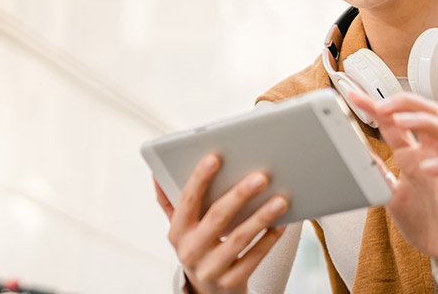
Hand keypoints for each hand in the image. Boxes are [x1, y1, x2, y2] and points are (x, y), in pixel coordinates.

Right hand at [153, 154, 288, 293]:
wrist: (208, 293)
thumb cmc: (197, 248)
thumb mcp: (180, 229)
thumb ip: (169, 202)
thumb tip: (156, 174)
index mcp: (177, 232)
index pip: (186, 200)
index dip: (199, 178)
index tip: (215, 158)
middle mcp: (190, 251)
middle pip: (217, 217)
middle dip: (240, 194)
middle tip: (261, 177)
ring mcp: (211, 269)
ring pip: (239, 238)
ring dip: (262, 217)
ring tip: (280, 200)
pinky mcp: (231, 282)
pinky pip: (254, 258)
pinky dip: (269, 240)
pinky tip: (281, 224)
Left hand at [349, 91, 437, 270]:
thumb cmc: (423, 220)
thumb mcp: (390, 194)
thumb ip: (377, 173)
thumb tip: (355, 154)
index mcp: (412, 155)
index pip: (395, 122)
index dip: (374, 106)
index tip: (352, 95)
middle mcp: (431, 155)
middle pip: (428, 113)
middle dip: (405, 103)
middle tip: (381, 106)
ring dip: (423, 122)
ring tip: (400, 122)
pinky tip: (427, 167)